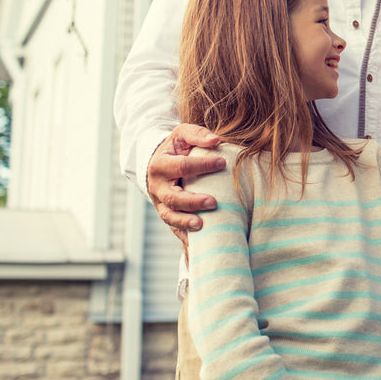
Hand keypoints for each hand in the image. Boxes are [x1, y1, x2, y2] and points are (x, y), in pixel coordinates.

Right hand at [147, 123, 223, 243]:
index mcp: (160, 165)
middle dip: (192, 201)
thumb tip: (216, 140)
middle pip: (173, 197)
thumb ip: (197, 135)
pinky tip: (197, 244)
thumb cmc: (176, 148)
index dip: (202, 165)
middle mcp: (157, 186)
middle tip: (213, 202)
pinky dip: (184, 236)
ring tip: (203, 225)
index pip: (182, 166)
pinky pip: (173, 228)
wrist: (158, 162)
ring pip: (170, 216)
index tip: (223, 163)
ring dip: (185, 222)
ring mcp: (160, 203)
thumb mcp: (182, 135)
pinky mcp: (166, 214)